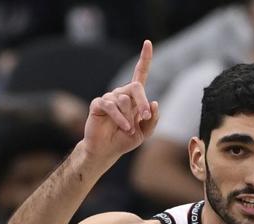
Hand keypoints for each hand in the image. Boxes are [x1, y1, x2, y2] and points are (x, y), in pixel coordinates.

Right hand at [81, 40, 159, 165]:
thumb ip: (152, 120)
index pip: (140, 74)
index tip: (148, 43)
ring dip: (129, 117)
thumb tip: (154, 103)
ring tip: (128, 129)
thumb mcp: (145, 132)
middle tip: (145, 116)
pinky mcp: (98, 104)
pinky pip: (110, 106)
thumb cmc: (125, 140)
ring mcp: (109, 98)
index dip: (145, 58)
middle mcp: (121, 94)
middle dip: (142, 102)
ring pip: (123, 99)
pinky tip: (123, 127)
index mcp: (134, 98)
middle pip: (135, 87)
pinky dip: (119, 118)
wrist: (106, 151)